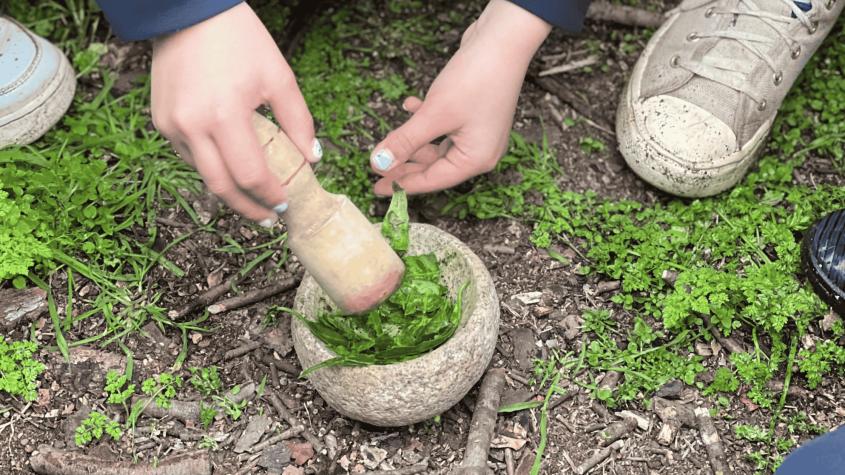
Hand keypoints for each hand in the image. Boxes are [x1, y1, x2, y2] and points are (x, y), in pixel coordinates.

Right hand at [151, 3, 320, 224]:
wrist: (188, 11)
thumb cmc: (239, 40)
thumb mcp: (278, 77)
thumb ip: (299, 122)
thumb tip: (312, 159)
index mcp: (224, 115)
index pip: (251, 175)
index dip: (270, 195)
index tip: (286, 205)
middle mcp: (192, 126)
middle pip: (222, 187)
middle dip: (248, 208)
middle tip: (269, 220)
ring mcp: (171, 125)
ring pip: (203, 175)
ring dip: (229, 191)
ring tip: (253, 199)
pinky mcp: (160, 121)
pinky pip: (189, 156)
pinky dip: (212, 167)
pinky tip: (231, 168)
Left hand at [370, 0, 550, 195]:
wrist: (502, 40)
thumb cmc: (476, 79)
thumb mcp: (433, 115)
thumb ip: (405, 142)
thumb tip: (379, 162)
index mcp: (476, 159)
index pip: (433, 180)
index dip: (402, 184)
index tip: (377, 187)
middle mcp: (480, 150)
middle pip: (434, 165)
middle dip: (405, 163)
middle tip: (378, 166)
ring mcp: (478, 132)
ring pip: (436, 145)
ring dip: (413, 139)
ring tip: (390, 135)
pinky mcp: (473, 113)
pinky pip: (443, 126)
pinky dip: (425, 120)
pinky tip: (410, 105)